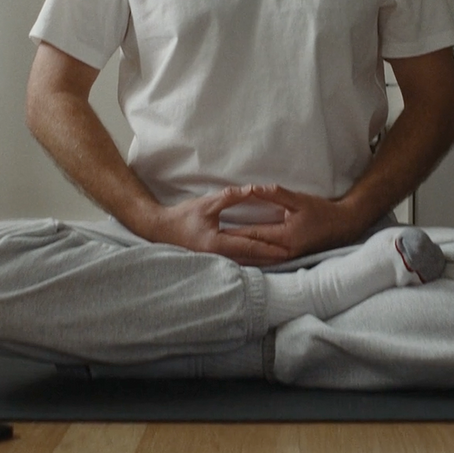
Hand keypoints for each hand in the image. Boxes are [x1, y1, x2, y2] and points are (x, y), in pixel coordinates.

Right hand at [139, 187, 295, 266]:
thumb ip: (230, 197)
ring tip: (282, 259)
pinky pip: (237, 262)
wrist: (161, 230)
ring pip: (245, 263)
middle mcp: (218, 256)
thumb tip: (252, 189)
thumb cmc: (183, 216)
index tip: (286, 249)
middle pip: (251, 259)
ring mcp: (215, 261)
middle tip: (292, 257)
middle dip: (271, 258)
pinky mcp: (213, 261)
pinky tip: (261, 259)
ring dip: (263, 261)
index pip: (249, 246)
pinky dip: (251, 260)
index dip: (269, 248)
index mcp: (217, 243)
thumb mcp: (207, 204)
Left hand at [219, 185, 369, 259]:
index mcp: (285, 236)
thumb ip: (275, 194)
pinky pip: (266, 260)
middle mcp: (285, 251)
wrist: (343, 226)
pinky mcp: (289, 258)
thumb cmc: (321, 211)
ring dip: (240, 256)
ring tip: (219, 254)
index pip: (253, 235)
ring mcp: (287, 257)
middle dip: (231, 248)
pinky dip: (252, 258)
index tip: (214, 231)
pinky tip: (239, 257)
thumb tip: (253, 188)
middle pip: (252, 251)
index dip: (233, 233)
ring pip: (257, 259)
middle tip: (209, 246)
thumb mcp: (298, 199)